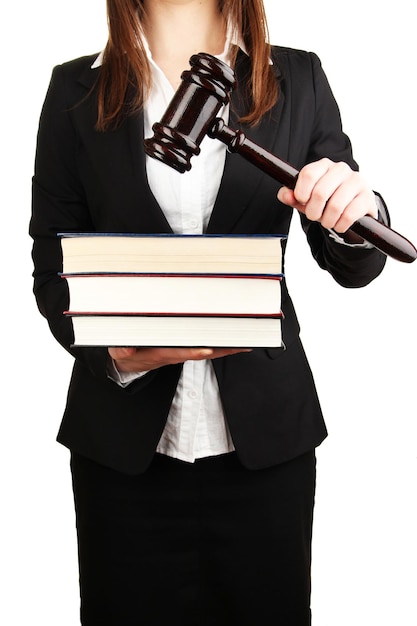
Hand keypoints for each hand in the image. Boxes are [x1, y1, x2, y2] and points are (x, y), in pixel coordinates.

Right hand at [108, 346, 251, 372]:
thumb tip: (126, 351)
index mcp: (160, 353)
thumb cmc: (126, 351)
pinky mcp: (186, 349)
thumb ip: (121, 350)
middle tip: (239, 344)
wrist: (129, 362)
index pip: (179, 352)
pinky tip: (237, 341)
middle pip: (201, 352)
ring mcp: (182, 353)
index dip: (193, 352)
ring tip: (246, 342)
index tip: (207, 349)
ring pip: (208, 350)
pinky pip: (207, 347)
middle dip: (220, 350)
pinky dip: (223, 346)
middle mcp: (176, 354)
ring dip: (226, 348)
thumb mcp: (118, 350)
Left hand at [277, 158, 377, 232]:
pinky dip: (340, 225)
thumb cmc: (326, 202)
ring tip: (327, 222)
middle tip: (314, 217)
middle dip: (313, 211)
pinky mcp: (368, 197)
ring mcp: (357, 182)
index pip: (308, 174)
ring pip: (335, 206)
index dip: (301, 193)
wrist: (352, 211)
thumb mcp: (306, 199)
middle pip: (320, 192)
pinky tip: (339, 224)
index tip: (302, 201)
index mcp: (324, 165)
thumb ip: (291, 196)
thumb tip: (286, 195)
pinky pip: (349, 215)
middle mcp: (341, 169)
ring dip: (327, 221)